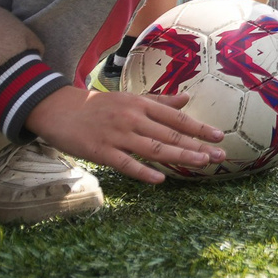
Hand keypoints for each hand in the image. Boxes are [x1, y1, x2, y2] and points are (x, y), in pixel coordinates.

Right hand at [24, 86, 223, 183]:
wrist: (58, 109)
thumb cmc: (98, 105)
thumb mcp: (129, 98)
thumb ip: (159, 101)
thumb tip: (187, 99)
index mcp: (141, 105)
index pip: (175, 117)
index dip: (198, 127)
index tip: (219, 136)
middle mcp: (133, 119)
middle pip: (170, 134)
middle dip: (197, 145)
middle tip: (219, 155)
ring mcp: (117, 135)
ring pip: (154, 148)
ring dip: (179, 156)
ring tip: (201, 163)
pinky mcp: (101, 151)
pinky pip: (126, 164)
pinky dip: (143, 172)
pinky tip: (160, 179)